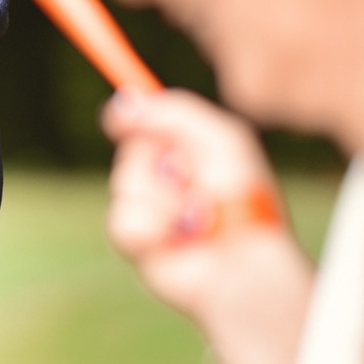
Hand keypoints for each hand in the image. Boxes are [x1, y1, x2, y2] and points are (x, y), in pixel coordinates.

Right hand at [102, 89, 298, 323]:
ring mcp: (153, 211)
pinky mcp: (139, 242)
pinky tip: (176, 238)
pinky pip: (122, 221)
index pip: (153, 124)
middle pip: (133, 150)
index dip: (134, 116)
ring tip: (192, 214)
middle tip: (188, 175)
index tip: (119, 113)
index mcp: (195, 152)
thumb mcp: (220, 138)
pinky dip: (151, 226)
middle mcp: (172, 180)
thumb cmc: (244, 198)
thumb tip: (122, 103)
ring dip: (159, 197)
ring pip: (124, 184)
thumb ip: (173, 113)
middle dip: (155, 160)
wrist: (243, 259)